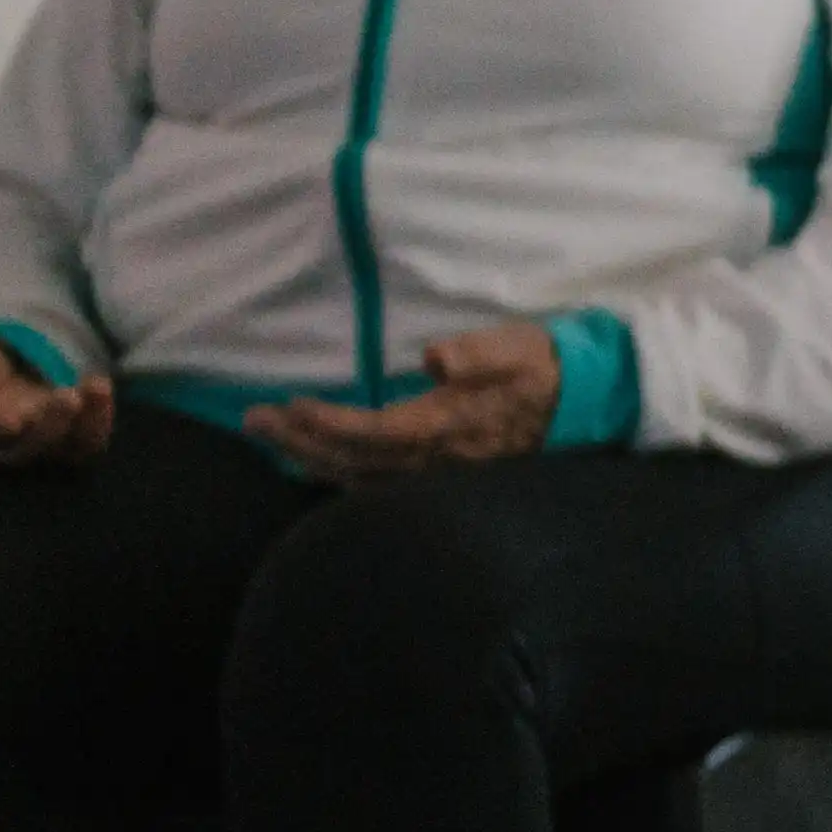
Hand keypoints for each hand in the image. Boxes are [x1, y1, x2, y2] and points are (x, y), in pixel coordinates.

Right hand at [0, 312, 115, 467]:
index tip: (9, 421)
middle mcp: (5, 441)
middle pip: (31, 449)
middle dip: (49, 428)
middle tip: (66, 398)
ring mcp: (41, 437)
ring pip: (67, 447)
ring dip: (85, 424)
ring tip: (96, 387)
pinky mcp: (69, 428)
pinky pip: (89, 434)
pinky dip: (99, 417)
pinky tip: (101, 388)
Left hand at [253, 322, 562, 474]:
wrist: (578, 401)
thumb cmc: (540, 367)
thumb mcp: (515, 347)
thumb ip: (476, 352)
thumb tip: (435, 357)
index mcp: (448, 425)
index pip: (375, 432)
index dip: (330, 423)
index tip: (291, 405)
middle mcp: (436, 459)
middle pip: (355, 460)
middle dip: (301, 441)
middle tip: (253, 420)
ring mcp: (437, 474)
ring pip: (361, 478)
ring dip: (312, 459)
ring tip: (271, 439)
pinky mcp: (439, 476)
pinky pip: (376, 485)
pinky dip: (338, 474)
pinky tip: (315, 463)